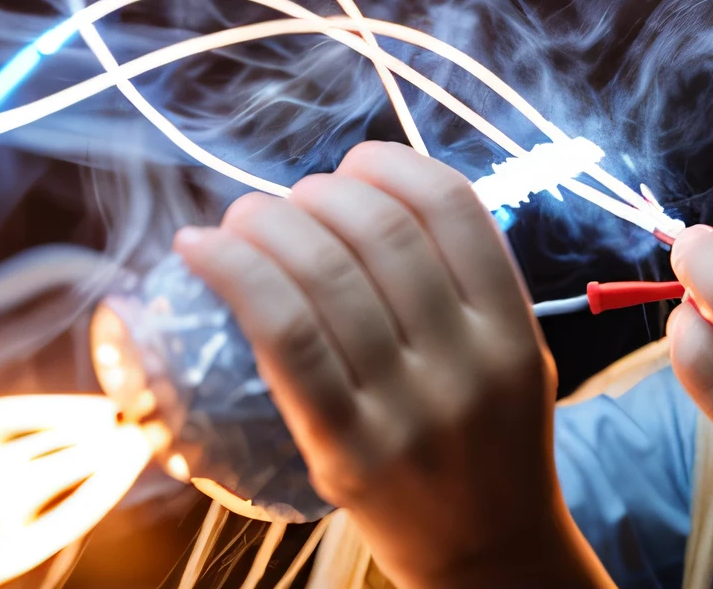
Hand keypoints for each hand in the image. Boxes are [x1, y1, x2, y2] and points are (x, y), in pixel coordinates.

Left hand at [175, 141, 610, 588]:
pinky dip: (236, 276)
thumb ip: (463, 290)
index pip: (453, 208)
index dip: (391, 165)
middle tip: (287, 202)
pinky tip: (200, 250)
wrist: (486, 558)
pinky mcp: (347, 451)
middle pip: (382, 233)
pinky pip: (285, 340)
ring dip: (266, 222)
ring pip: (326, 277)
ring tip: (240, 217)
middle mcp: (469, 364)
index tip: (354, 163)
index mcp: (513, 330)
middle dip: (319, 192)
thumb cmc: (485, 449)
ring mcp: (410, 410)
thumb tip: (369, 202)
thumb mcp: (509, 362)